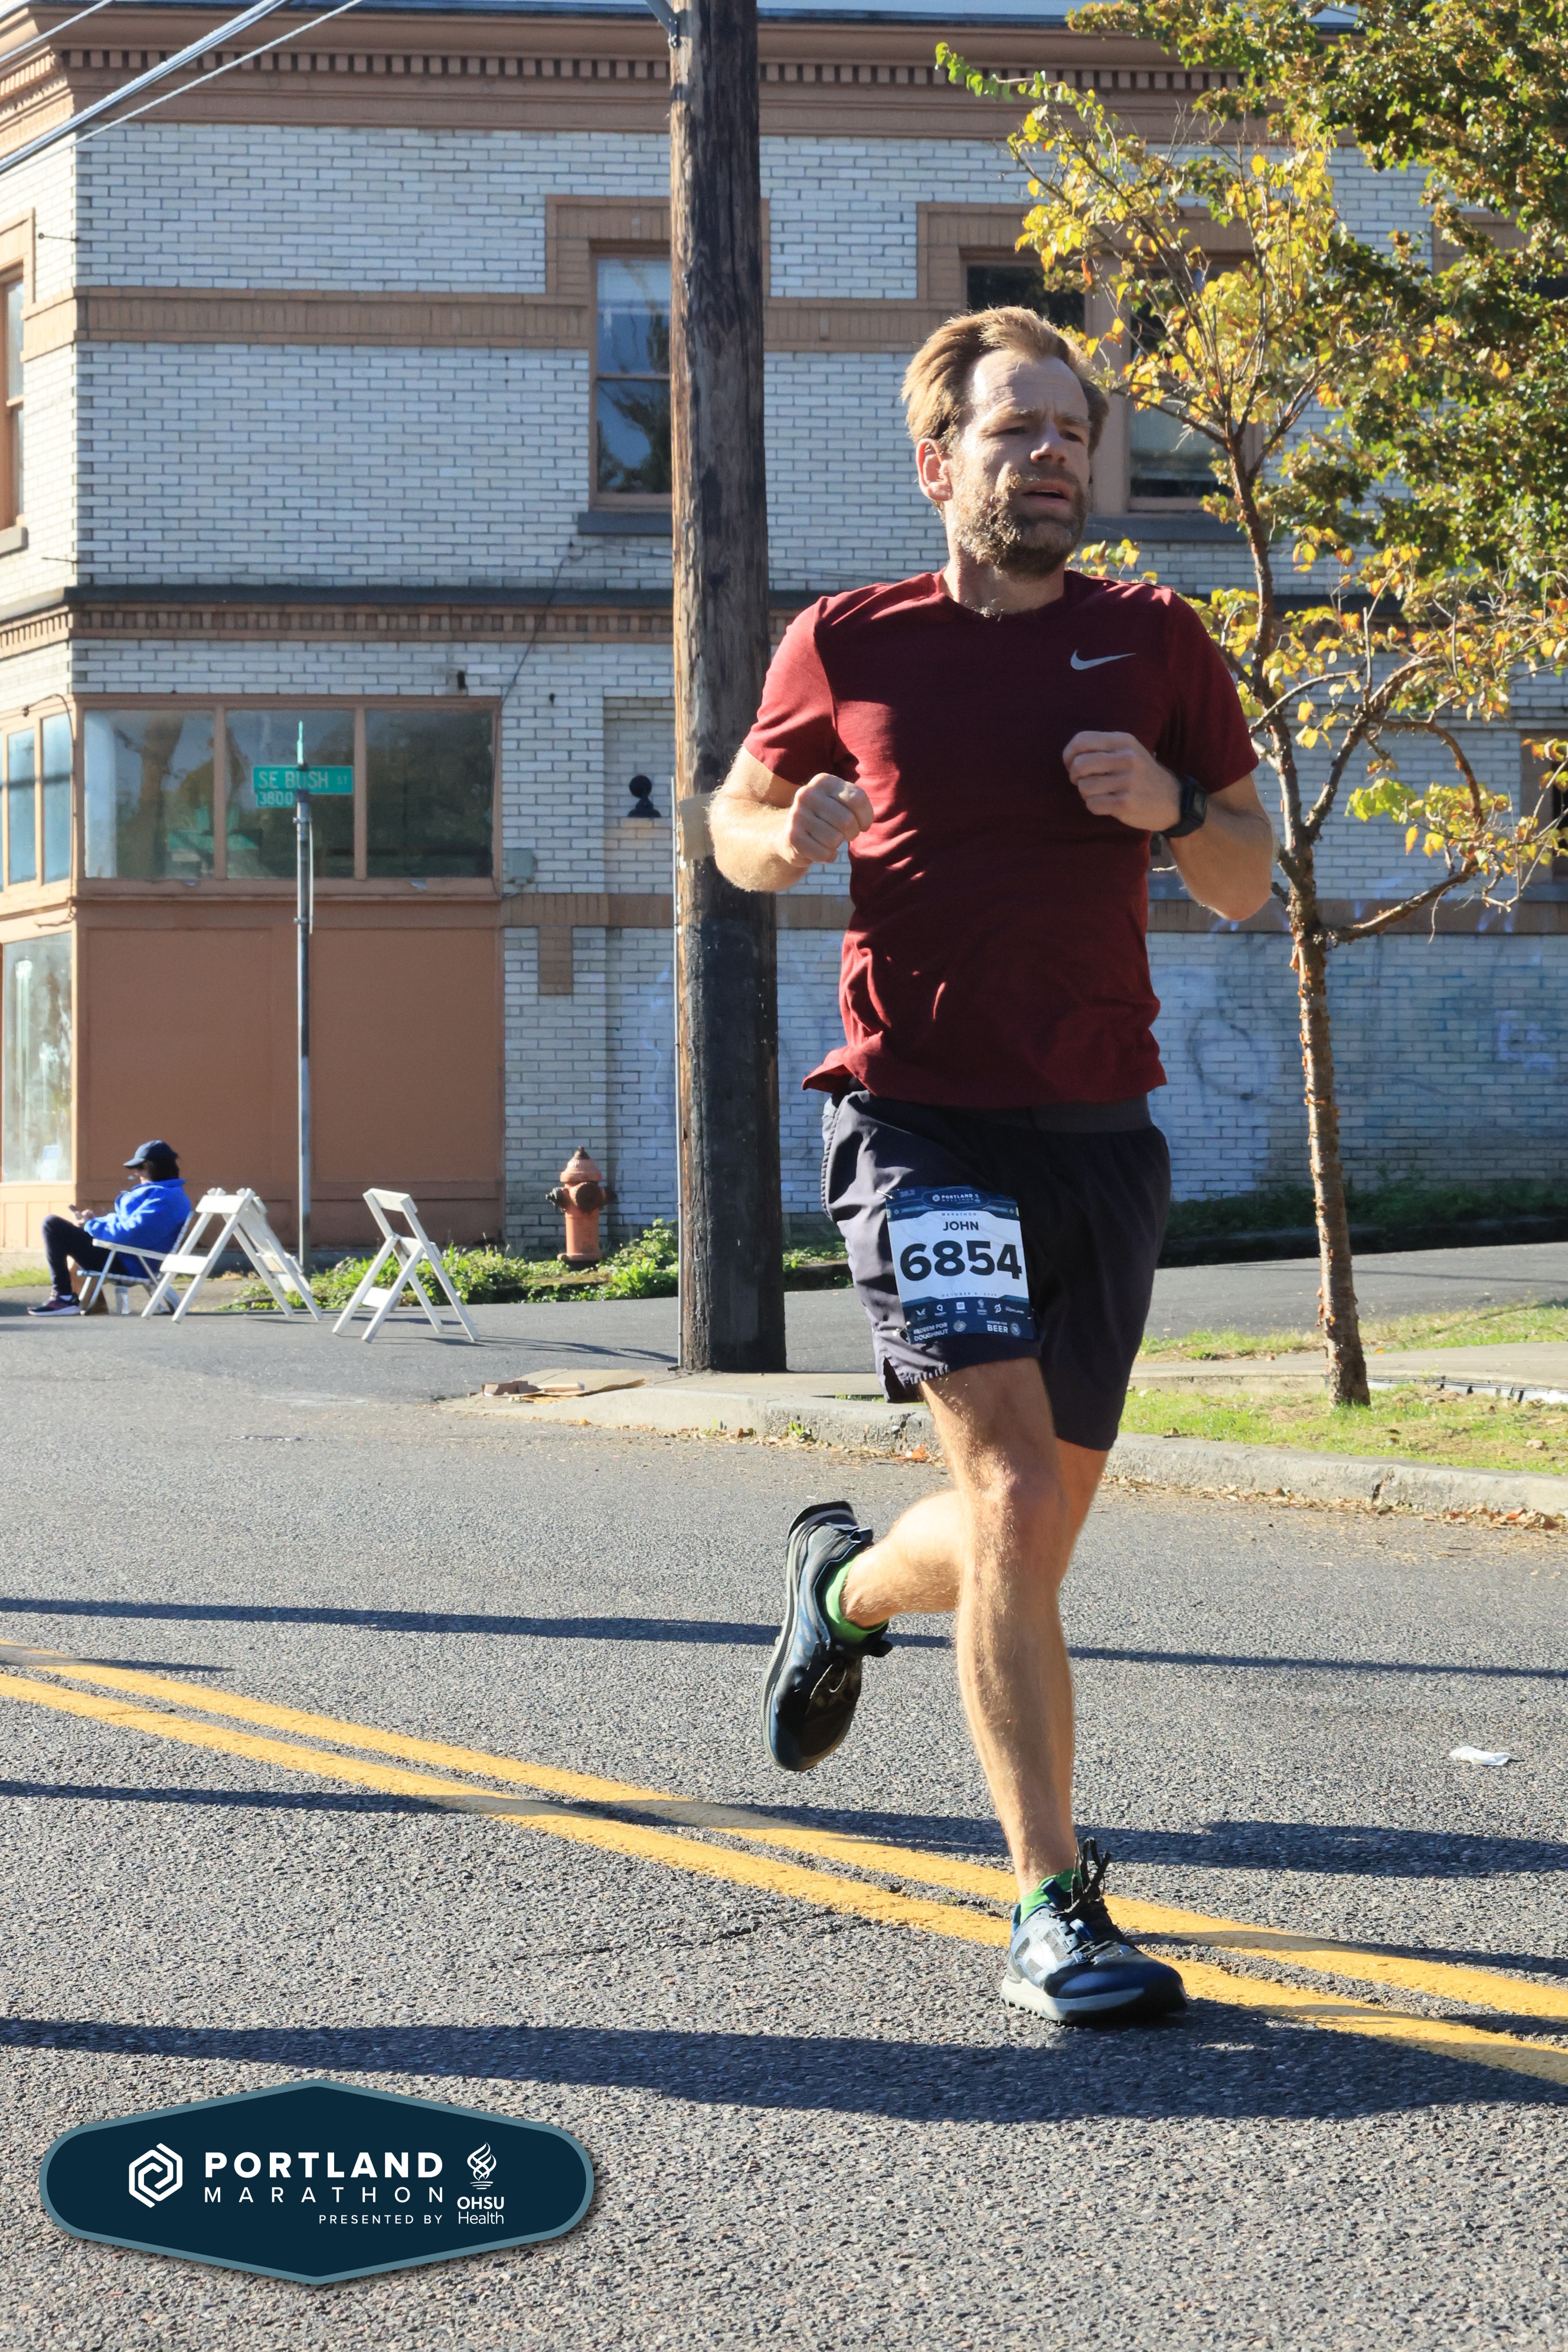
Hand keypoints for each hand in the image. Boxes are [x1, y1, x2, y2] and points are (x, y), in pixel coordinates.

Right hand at [781, 773, 872, 869]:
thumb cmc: (825, 818)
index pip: (857, 799)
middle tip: (844, 834)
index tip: (861, 824)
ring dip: (837, 845)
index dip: (866, 817)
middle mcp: (808, 794)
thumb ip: (857, 804)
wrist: (790, 834)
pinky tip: (820, 850)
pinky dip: (827, 856)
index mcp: (823, 781)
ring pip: (835, 839)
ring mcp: (797, 814)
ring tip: (828, 840)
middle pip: (847, 820)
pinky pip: (823, 853)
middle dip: (852, 833)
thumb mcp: (840, 803)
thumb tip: (863, 823)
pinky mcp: (792, 836)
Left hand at [1064, 731, 1181, 833]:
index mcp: (1124, 741)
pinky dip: (1094, 806)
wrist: (1173, 799)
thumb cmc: (1141, 775)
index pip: (1082, 741)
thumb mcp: (1129, 751)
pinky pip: (1092, 805)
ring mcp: (1128, 781)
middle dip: (1075, 776)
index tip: (1072, 765)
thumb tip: (1069, 756)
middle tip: (1084, 781)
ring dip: (1086, 794)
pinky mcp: (1126, 803)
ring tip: (1100, 793)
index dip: (1069, 755)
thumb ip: (1102, 748)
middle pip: (1079, 764)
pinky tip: (1106, 804)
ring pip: (1084, 787)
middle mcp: (1127, 758)